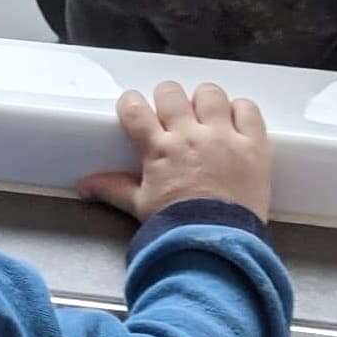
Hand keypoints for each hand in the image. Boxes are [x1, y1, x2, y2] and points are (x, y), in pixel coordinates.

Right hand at [77, 82, 270, 223]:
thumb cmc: (176, 226)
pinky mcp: (253, 144)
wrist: (217, 243)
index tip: (134, 109)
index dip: (131, 103)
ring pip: (210, 94)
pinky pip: (247, 109)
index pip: (134, 108)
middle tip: (173, 116)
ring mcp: (223, 136)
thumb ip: (112, 189)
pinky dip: (240, 110)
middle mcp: (189, 135)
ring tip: (206, 117)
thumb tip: (83, 185)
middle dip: (168, 100)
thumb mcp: (140, 206)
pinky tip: (234, 122)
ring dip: (205, 102)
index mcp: (158, 148)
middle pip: (171, 92)